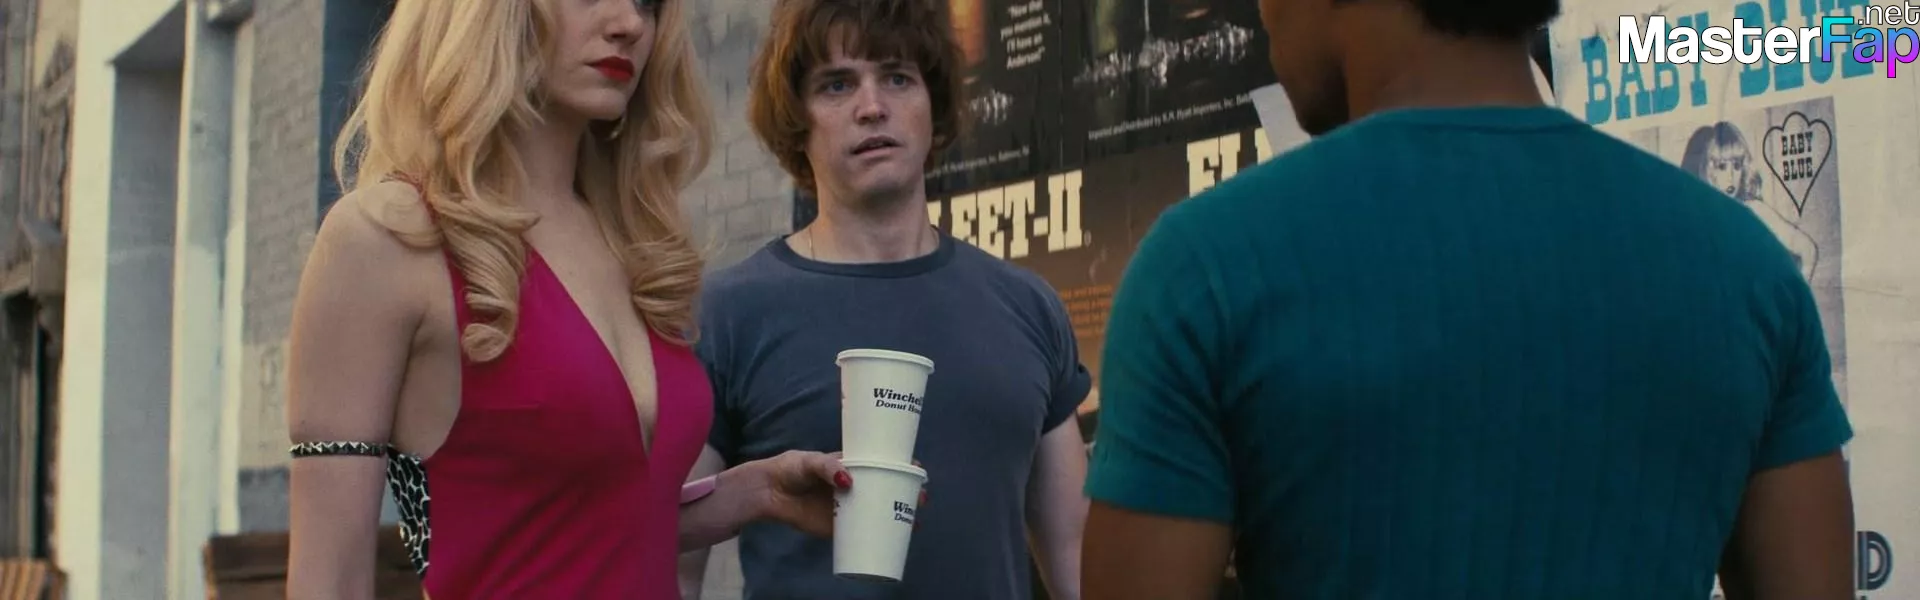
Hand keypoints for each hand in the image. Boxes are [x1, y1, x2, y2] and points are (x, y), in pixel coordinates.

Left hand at [748, 451, 929, 537]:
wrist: (770, 492)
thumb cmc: (792, 469)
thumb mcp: (810, 461)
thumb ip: (828, 467)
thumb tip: (848, 482)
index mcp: (852, 466)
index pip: (883, 464)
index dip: (903, 466)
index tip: (917, 470)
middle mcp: (855, 486)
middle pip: (888, 488)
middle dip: (908, 493)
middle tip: (920, 499)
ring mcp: (848, 507)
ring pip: (880, 511)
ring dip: (901, 516)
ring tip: (916, 522)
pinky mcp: (838, 526)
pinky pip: (863, 532)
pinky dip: (880, 536)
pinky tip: (896, 539)